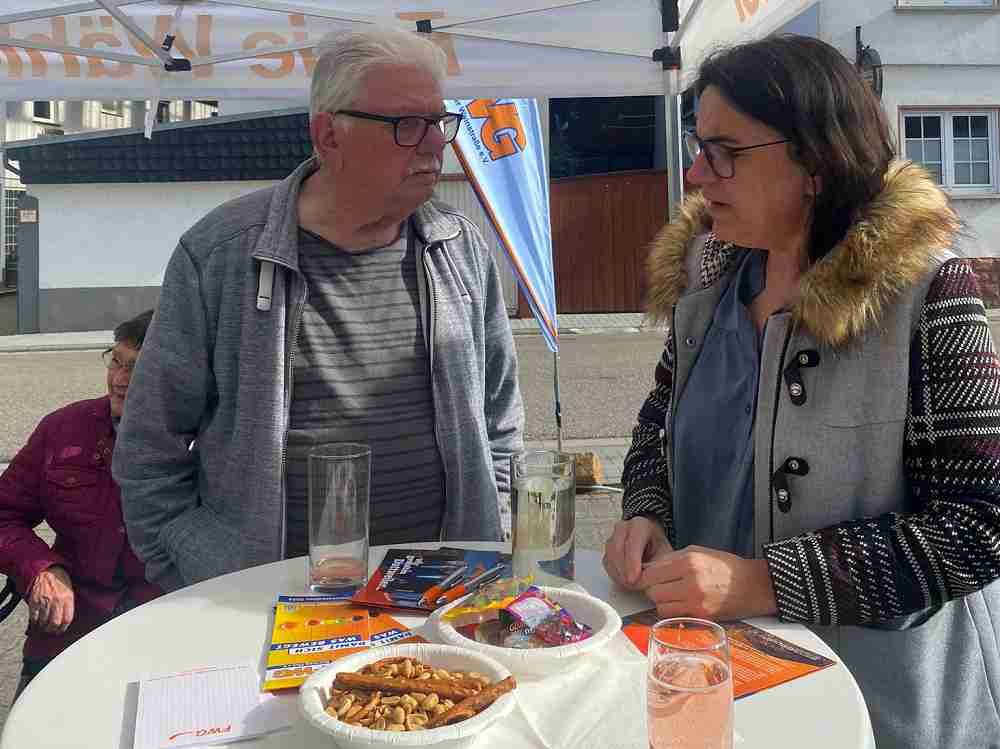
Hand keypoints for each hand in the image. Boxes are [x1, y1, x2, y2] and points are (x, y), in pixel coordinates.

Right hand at [27, 565, 74, 633]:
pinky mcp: (35, 601)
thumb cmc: (60, 580)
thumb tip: (65, 620)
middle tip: (51, 630)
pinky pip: (34, 617)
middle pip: (55, 623)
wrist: (47, 570)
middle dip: (52, 629)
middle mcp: (57, 601)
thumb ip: (69, 604)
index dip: (63, 628)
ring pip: (44, 622)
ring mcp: (45, 601)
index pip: (67, 619)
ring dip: (43, 627)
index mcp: (68, 598)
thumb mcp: (69, 590)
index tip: (60, 630)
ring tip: (43, 626)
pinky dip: (34, 622)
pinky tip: (36, 621)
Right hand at [603, 516, 672, 589]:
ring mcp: (612, 538)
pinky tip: (626, 580)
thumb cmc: (658, 547)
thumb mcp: (665, 554)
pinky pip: (607, 564)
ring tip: (632, 585)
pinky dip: (615, 575)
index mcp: (640, 525)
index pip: (633, 542)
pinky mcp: (607, 551)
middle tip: (633, 586)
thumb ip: (658, 566)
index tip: (634, 578)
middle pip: (618, 550)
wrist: (650, 542)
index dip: (632, 561)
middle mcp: (623, 528)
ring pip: (610, 557)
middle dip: (624, 570)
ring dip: (619, 574)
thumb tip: (651, 581)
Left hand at [636, 546, 777, 620]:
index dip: (642, 576)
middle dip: (650, 589)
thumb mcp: (698, 552)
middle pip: (652, 590)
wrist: (754, 586)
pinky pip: (673, 616)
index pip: (650, 572)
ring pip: (660, 605)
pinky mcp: (701, 616)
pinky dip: (671, 611)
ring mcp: (696, 602)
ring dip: (660, 601)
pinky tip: (678, 604)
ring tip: (669, 595)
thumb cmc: (725, 567)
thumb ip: (672, 559)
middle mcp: (690, 582)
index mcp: (688, 562)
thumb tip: (649, 567)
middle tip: (657, 586)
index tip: (642, 577)